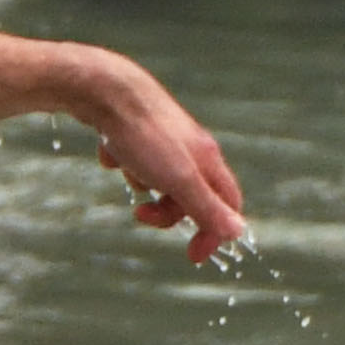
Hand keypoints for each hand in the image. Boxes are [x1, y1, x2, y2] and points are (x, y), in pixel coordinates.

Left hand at [79, 54, 249, 262]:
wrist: (105, 89)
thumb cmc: (143, 136)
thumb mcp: (178, 180)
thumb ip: (207, 207)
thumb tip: (239, 232)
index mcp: (208, 159)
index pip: (228, 203)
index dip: (215, 233)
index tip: (192, 255)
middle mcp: (192, 146)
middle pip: (191, 194)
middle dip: (167, 211)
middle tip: (140, 215)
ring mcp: (165, 135)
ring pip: (161, 175)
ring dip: (143, 183)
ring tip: (127, 170)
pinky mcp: (138, 127)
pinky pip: (134, 156)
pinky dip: (123, 160)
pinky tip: (110, 149)